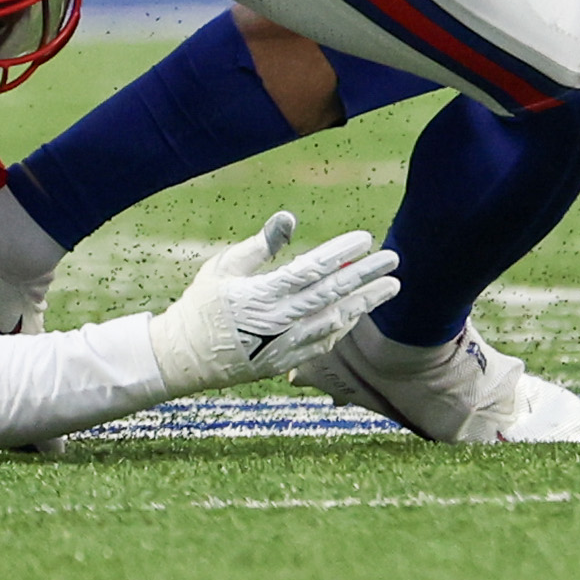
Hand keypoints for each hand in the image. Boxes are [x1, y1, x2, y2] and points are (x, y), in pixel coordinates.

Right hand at [144, 211, 399, 394]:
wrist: (186, 358)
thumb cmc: (203, 304)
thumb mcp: (224, 267)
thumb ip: (260, 245)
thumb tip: (290, 218)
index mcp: (262, 294)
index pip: (312, 269)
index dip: (341, 253)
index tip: (365, 238)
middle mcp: (279, 321)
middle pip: (333, 294)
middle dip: (366, 276)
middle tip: (394, 259)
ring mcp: (285, 346)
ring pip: (336, 322)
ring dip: (365, 303)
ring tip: (390, 287)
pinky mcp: (287, 362)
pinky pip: (325, 342)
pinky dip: (345, 325)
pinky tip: (359, 311)